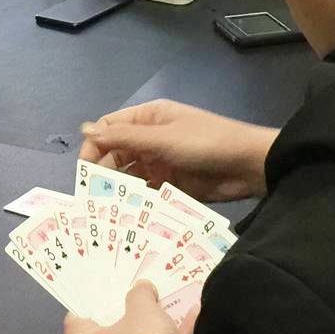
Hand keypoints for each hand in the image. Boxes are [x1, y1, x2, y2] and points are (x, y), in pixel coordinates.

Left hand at [59, 281, 188, 333]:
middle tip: (143, 297)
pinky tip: (192, 326)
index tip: (113, 288)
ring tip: (172, 311)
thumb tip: (142, 289)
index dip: (97, 300)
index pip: (78, 316)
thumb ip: (140, 296)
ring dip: (153, 332)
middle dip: (128, 317)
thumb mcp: (142, 312)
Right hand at [79, 99, 274, 203]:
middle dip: (103, 172)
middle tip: (96, 196)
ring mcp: (160, 163)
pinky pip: (145, 192)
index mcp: (148, 119)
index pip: (108, 128)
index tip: (86, 170)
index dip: (94, 146)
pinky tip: (126, 214)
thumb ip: (124, 137)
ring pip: (129, 176)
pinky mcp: (170, 185)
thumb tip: (85, 130)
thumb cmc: (206, 143)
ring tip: (108, 209)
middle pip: (115, 154)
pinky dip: (135, 201)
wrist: (249, 166)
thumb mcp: (163, 138)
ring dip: (118, 189)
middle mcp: (150, 139)